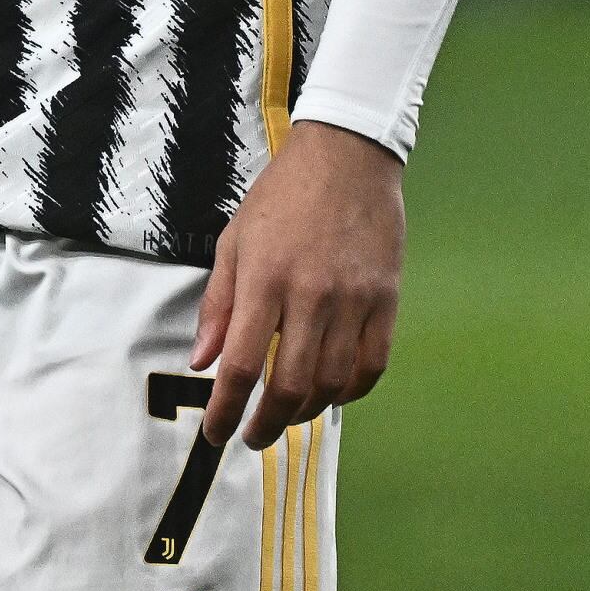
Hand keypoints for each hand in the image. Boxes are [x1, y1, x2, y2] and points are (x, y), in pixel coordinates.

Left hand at [193, 120, 403, 449]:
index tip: (217, 433)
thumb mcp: (235, 240)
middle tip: (253, 436)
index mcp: (265, 277)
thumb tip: (203, 361)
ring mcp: (354, 299)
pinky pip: (372, 366)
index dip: (225, 410)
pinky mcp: (386, 299)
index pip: (243, 364)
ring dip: (306, 413)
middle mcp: (311, 294)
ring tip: (287, 414)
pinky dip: (350, 392)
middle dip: (266, 425)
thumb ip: (218, 305)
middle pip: (290, 386)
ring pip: (332, 384)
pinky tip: (331, 392)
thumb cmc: (284, 194)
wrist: (347, 154)